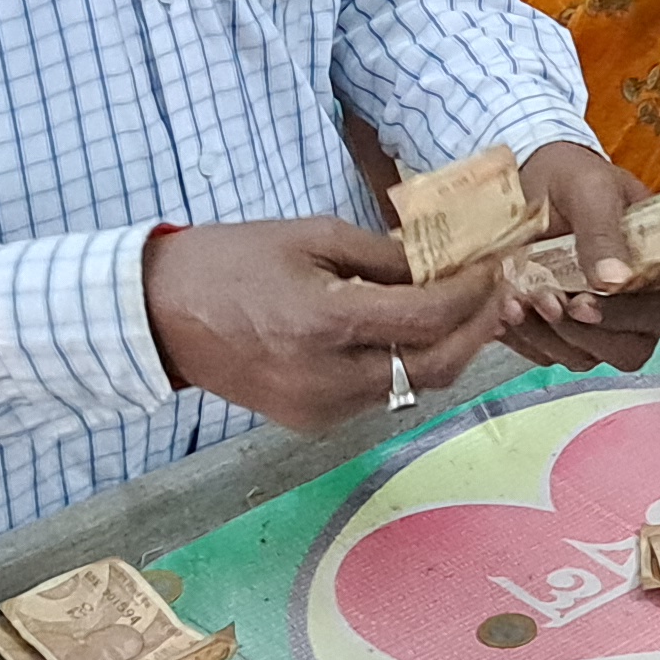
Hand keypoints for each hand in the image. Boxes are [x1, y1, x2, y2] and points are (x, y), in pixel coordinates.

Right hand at [142, 217, 501, 427]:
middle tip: (500, 297)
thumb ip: (384, 256)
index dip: (472, 294)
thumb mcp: (312, 236)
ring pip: (411, 388)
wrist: (158, 315)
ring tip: (465, 311)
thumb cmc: (231, 261)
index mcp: (323, 322)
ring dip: (445, 350)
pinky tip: (410, 335)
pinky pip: (377, 397)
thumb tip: (445, 264)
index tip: (495, 267)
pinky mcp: (310, 423)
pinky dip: (404, 367)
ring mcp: (318, 408)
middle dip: (477, 331)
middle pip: (434, 367)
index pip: (426, 318)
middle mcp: (326, 377)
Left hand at [502, 139, 659, 371]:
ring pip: (584, 357)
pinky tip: (503, 311)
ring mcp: (600, 325)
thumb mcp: (591, 191)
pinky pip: (548, 354)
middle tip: (543, 299)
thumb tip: (615, 280)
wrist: (533, 182)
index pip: (659, 313)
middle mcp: (637, 305)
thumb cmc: (574, 178)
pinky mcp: (562, 333)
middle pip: (627, 350)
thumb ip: (603, 232)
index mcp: (659, 269)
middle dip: (581, 334)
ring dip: (545, 337)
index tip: (582, 302)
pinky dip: (523, 339)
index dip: (623, 317)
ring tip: (512, 301)